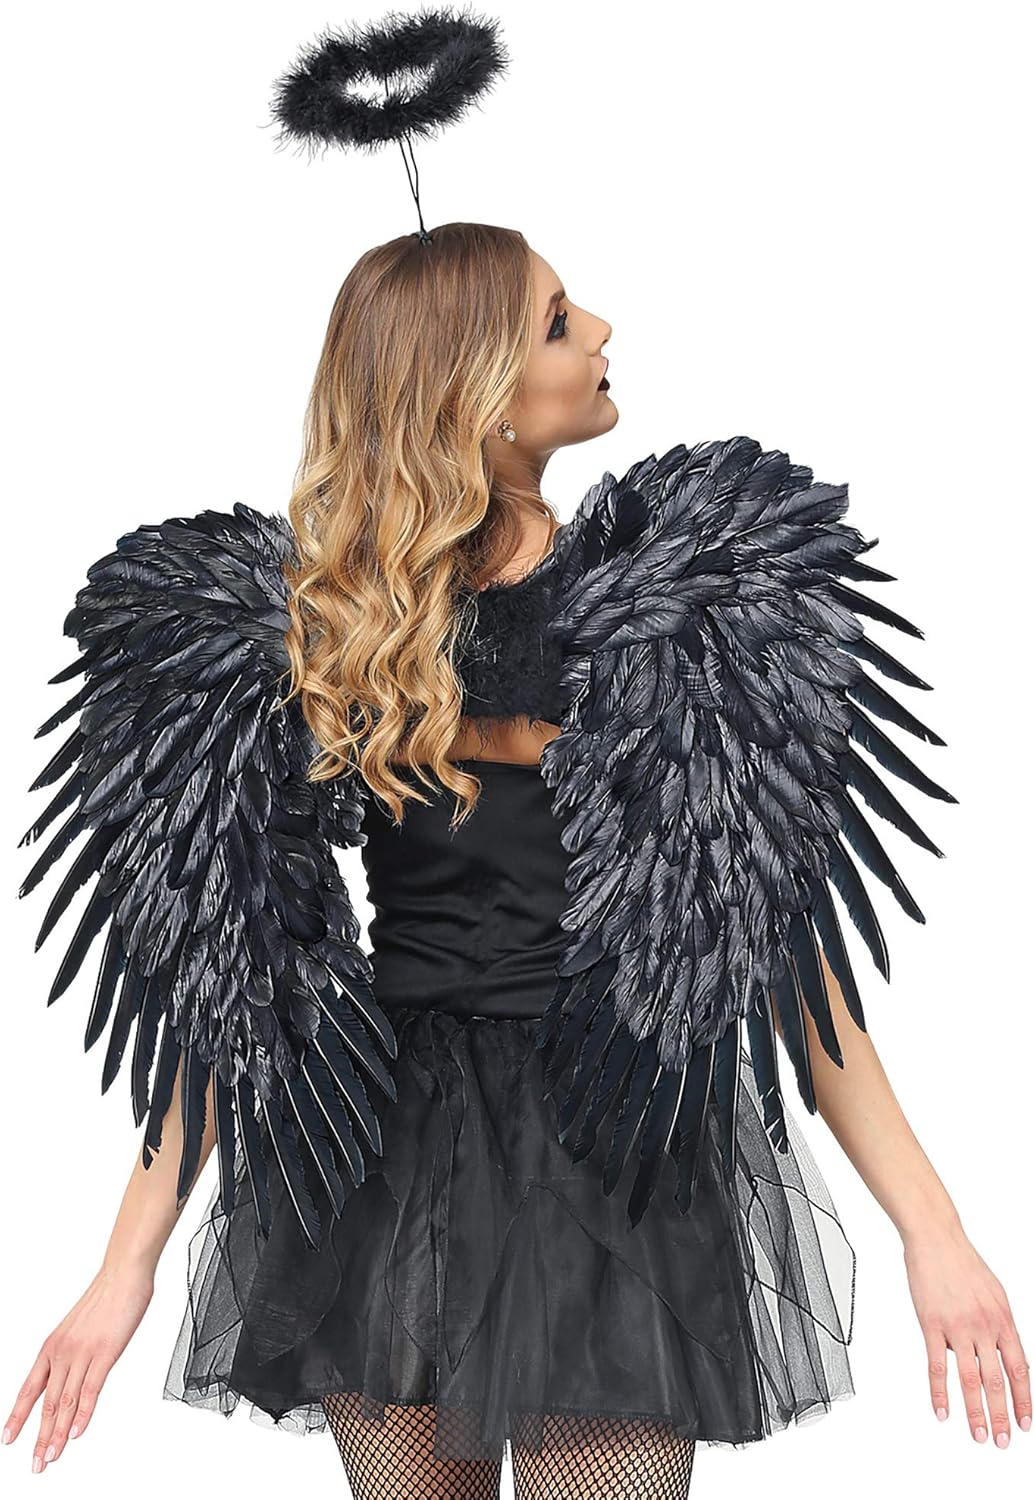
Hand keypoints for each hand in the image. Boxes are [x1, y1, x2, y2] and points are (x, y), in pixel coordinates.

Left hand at [2, 1259, 153, 1472]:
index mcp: (52, 1347)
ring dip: (58, 1434)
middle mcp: (62, 1352)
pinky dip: (83, 1414)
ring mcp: (82, 1353)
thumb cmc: (106, 1298)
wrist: (123, 1274)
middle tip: (37, 1462)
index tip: (9, 1439)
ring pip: (65, 1402)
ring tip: (52, 1456)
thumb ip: (73, 1355)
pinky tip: (76, 1432)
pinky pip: (90, 1389)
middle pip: (46, 1404)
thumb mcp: (78, 1329)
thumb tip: (72, 1378)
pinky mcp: (105, 1352)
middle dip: (40, 1437)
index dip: (18, 1417)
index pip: (29, 1389)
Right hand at [903, 1222, 1030, 1446]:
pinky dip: (940, 1393)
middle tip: (1004, 1441)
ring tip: (980, 1436)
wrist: (936, 1238)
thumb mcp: (995, 1294)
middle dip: (1003, 1416)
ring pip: (971, 1380)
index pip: (1020, 1370)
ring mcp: (958, 1327)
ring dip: (976, 1413)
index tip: (1025, 1424)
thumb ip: (1000, 1325)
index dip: (1024, 1400)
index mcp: (1003, 1320)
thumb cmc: (962, 1263)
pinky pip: (937, 1366)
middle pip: (997, 1381)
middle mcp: (984, 1327)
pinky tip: (942, 1411)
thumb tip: (1006, 1354)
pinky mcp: (932, 1324)